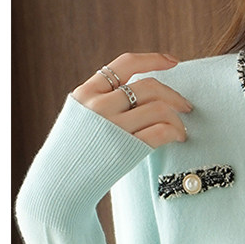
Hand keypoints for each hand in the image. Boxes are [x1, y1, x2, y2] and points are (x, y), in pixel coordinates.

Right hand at [71, 53, 191, 147]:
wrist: (58, 183)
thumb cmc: (73, 151)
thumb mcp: (79, 115)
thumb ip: (102, 99)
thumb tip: (140, 91)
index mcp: (87, 92)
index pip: (125, 64)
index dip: (153, 59)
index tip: (172, 62)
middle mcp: (99, 105)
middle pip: (149, 87)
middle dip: (174, 95)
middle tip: (186, 106)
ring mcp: (112, 127)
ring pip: (159, 109)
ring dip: (177, 118)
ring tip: (181, 128)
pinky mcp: (126, 149)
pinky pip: (161, 132)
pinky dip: (175, 132)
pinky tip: (178, 137)